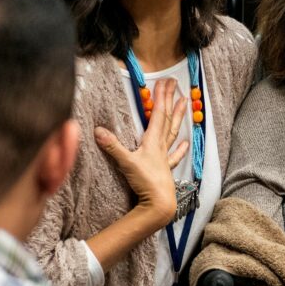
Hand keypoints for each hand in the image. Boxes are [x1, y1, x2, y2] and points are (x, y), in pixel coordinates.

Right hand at [94, 77, 188, 226]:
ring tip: (186, 103)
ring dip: (179, 117)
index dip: (161, 97)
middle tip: (176, 84)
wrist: (160, 204)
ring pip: (173, 133)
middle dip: (170, 100)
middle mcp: (161, 146)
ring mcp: (165, 158)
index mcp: (152, 141)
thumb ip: (112, 146)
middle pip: (167, 119)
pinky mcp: (166, 170)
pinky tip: (187, 143)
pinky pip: (174, 156)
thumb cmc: (145, 182)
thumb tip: (97, 130)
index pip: (158, 114)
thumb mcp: (126, 162)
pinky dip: (181, 149)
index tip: (165, 81)